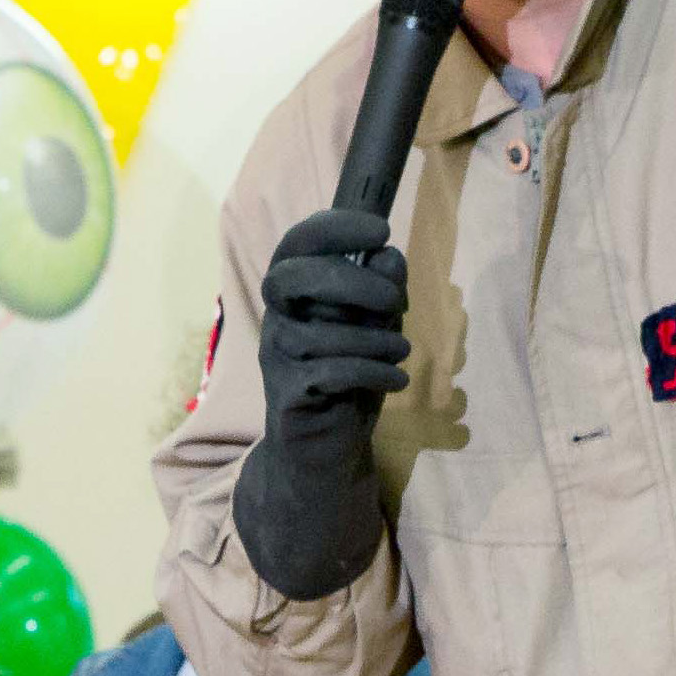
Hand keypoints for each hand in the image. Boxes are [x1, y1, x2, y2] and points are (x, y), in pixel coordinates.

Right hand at [228, 204, 409, 596]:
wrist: (324, 447)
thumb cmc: (347, 377)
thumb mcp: (373, 327)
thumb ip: (381, 291)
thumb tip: (390, 257)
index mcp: (293, 292)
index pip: (296, 244)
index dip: (334, 228)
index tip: (381, 229)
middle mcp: (276, 318)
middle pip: (292, 277)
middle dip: (351, 281)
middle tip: (395, 300)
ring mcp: (277, 358)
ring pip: (319, 332)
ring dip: (374, 339)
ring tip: (399, 353)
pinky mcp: (288, 396)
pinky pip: (330, 374)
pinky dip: (373, 374)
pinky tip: (395, 382)